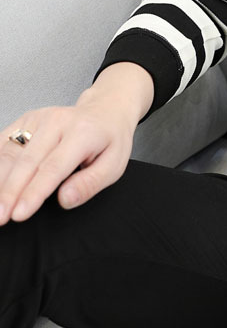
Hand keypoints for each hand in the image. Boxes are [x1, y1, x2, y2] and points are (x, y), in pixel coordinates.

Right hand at [0, 94, 135, 224]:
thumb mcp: (114, 164)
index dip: (34, 192)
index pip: (53, 167)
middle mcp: (58, 121)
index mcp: (83, 132)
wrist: (105, 110)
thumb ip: (90, 184)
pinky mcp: (25, 119)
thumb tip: (65, 200)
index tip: (19, 214)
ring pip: (10, 152)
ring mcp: (39, 118)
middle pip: (27, 162)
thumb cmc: (110, 139)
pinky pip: (3, 142)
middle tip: (0, 217)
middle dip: (10, 192)